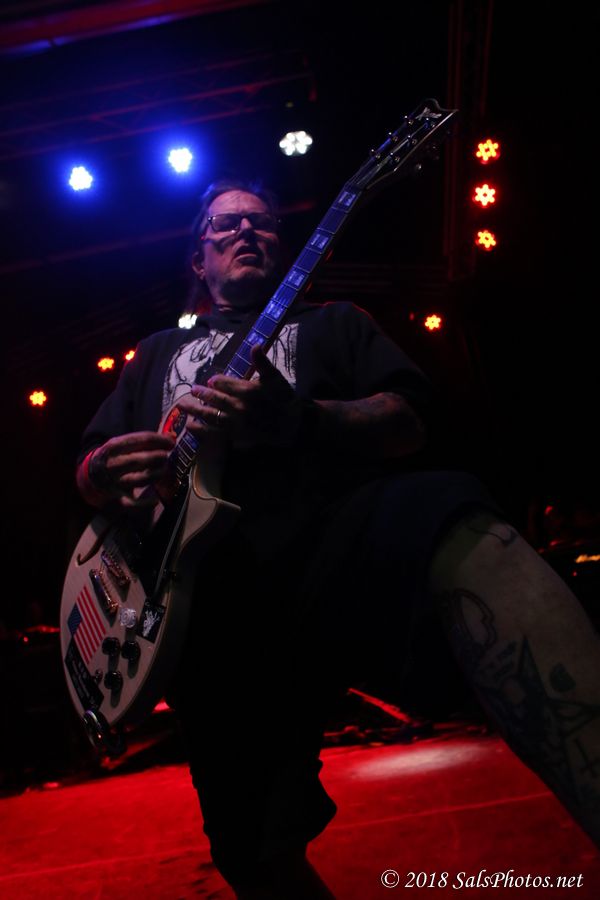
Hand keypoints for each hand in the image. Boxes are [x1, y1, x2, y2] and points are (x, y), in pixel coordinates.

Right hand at [87, 431, 174, 506]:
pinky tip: (155, 500)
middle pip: (138, 460)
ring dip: (155, 475)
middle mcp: (112, 465)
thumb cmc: (115, 458)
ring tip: (164, 471)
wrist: (90, 477)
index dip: (159, 440)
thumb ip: (145, 441)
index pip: (139, 440)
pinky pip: (132, 504)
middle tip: (167, 457)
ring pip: (137, 480)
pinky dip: (145, 504)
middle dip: (157, 457)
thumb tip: (171, 436)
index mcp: (113, 447)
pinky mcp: (116, 500)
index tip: (171, 443)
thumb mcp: (123, 445)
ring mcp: (114, 483)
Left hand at [177, 345, 302, 448]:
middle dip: (201, 394)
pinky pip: (214, 433)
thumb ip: (262, 362)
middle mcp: (239, 406)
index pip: (225, 383)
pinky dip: (201, 430)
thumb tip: (254, 345)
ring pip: (211, 415)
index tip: (211, 381)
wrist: (293, 425)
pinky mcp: (236, 436)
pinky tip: (190, 426)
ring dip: (195, 410)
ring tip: (182, 405)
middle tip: (192, 390)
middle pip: (214, 399)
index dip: (216, 381)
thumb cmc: (284, 398)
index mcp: (247, 390)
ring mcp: (236, 423)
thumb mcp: (275, 377)